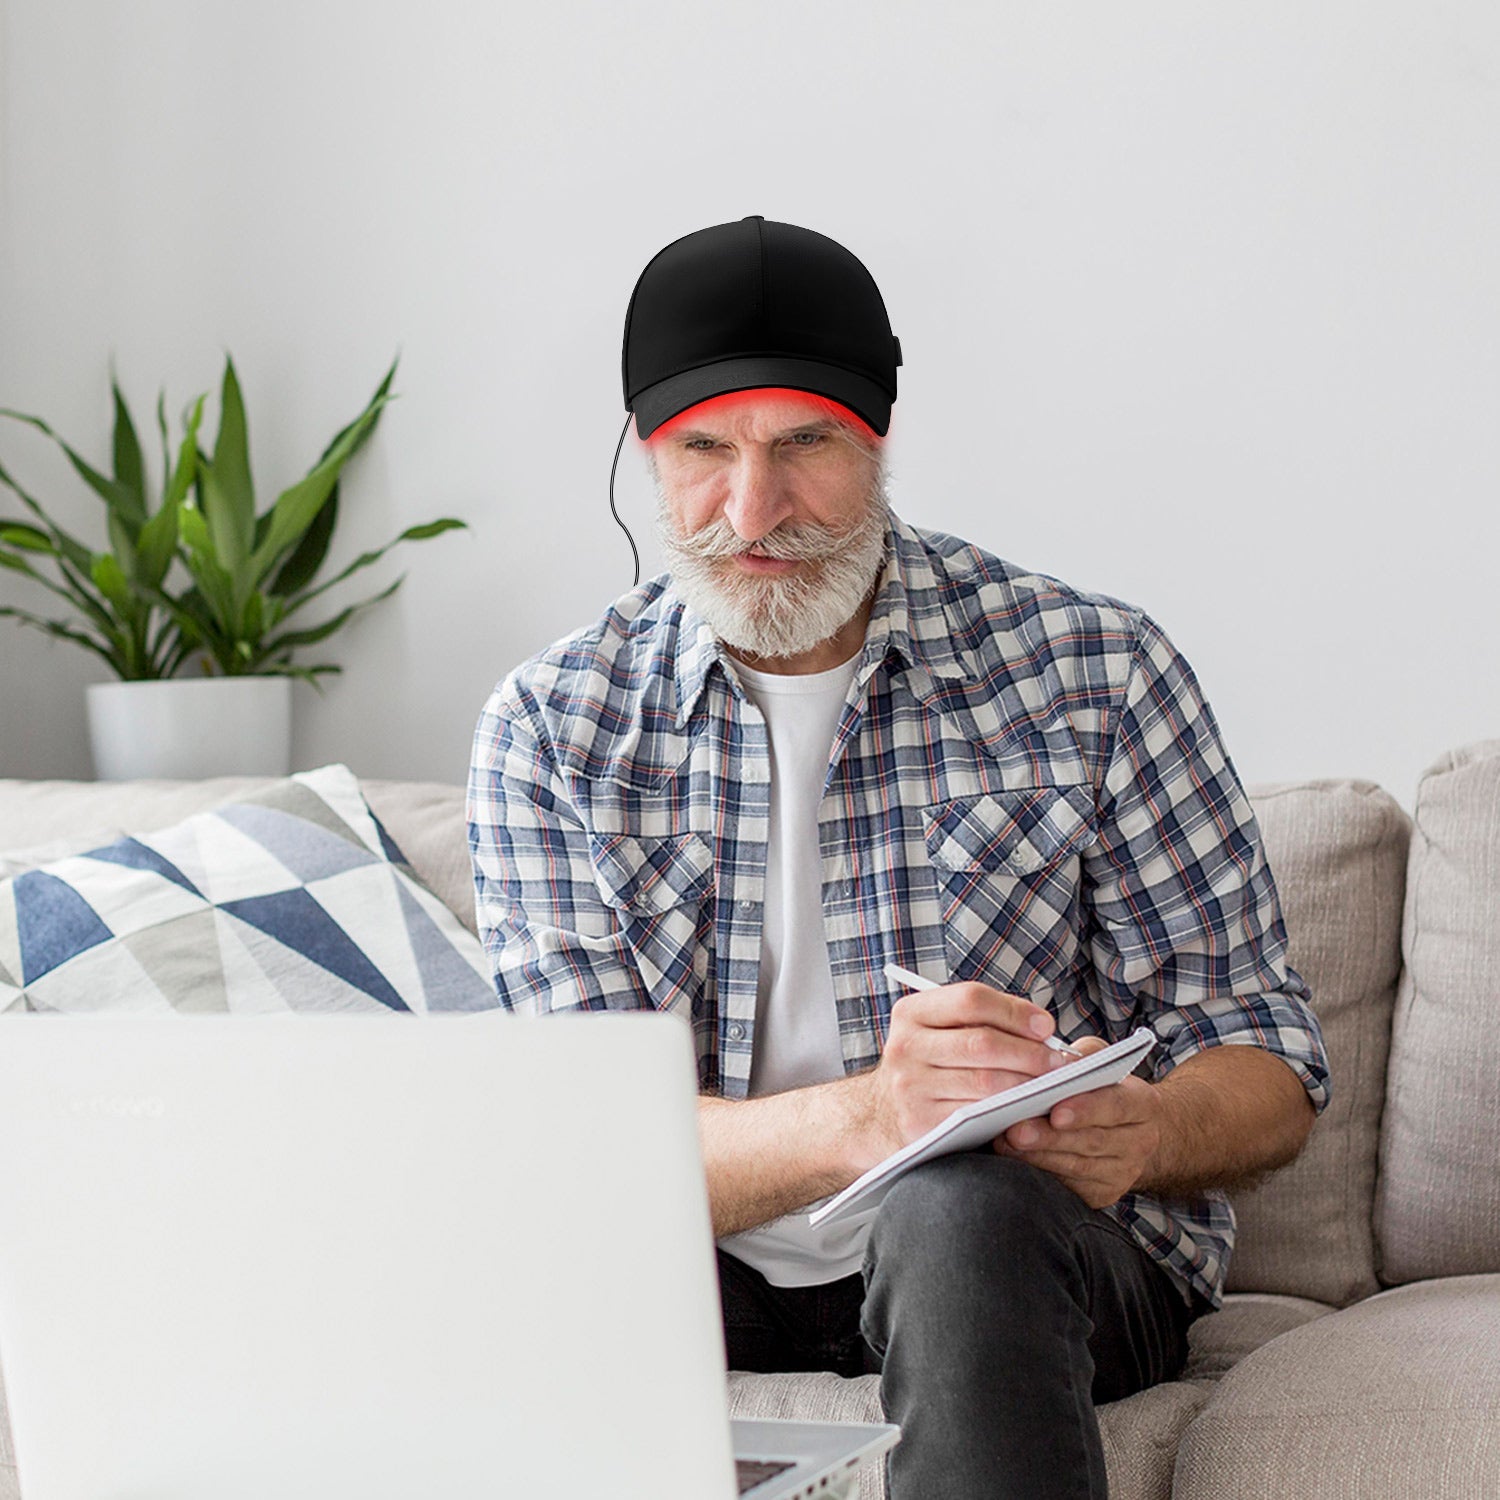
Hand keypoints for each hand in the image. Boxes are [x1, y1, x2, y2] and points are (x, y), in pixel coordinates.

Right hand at [852, 981, 1074, 1169]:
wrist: (880, 1113)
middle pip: (982, 1042)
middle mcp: (905, 1046)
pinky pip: (977, 1116)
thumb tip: (1042, 1029)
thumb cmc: (929, 1065)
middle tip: (1059, 1062)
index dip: (1014, 1011)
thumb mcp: (937, 1031)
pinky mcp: (920, 1123)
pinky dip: (1010, 1112)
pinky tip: (1027, 1109)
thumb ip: (980, 1022)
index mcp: (911, 1012)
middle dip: (1029, 1052)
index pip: (970, 999)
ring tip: (1051, 1086)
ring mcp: (910, 1087)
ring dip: (1027, 1084)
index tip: (1046, 1026)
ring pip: (985, 1083)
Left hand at [995, 1035, 1163, 1208]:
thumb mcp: (1103, 1062)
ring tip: (1007, 1142)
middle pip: (1092, 1141)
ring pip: (1078, 1167)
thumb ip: (1085, 1055)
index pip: (1116, 1106)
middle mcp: (1140, 1142)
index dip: (1085, 1110)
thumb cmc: (1106, 1090)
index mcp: (1143, 1105)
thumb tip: (1061, 1060)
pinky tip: (1016, 1160)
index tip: (1055, 1112)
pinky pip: (1070, 1187)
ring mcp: (1123, 1172)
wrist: (1133, 1134)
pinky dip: (1041, 1173)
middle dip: (1050, 1137)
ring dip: (1039, 1157)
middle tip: (1016, 1129)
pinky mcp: (1104, 1193)